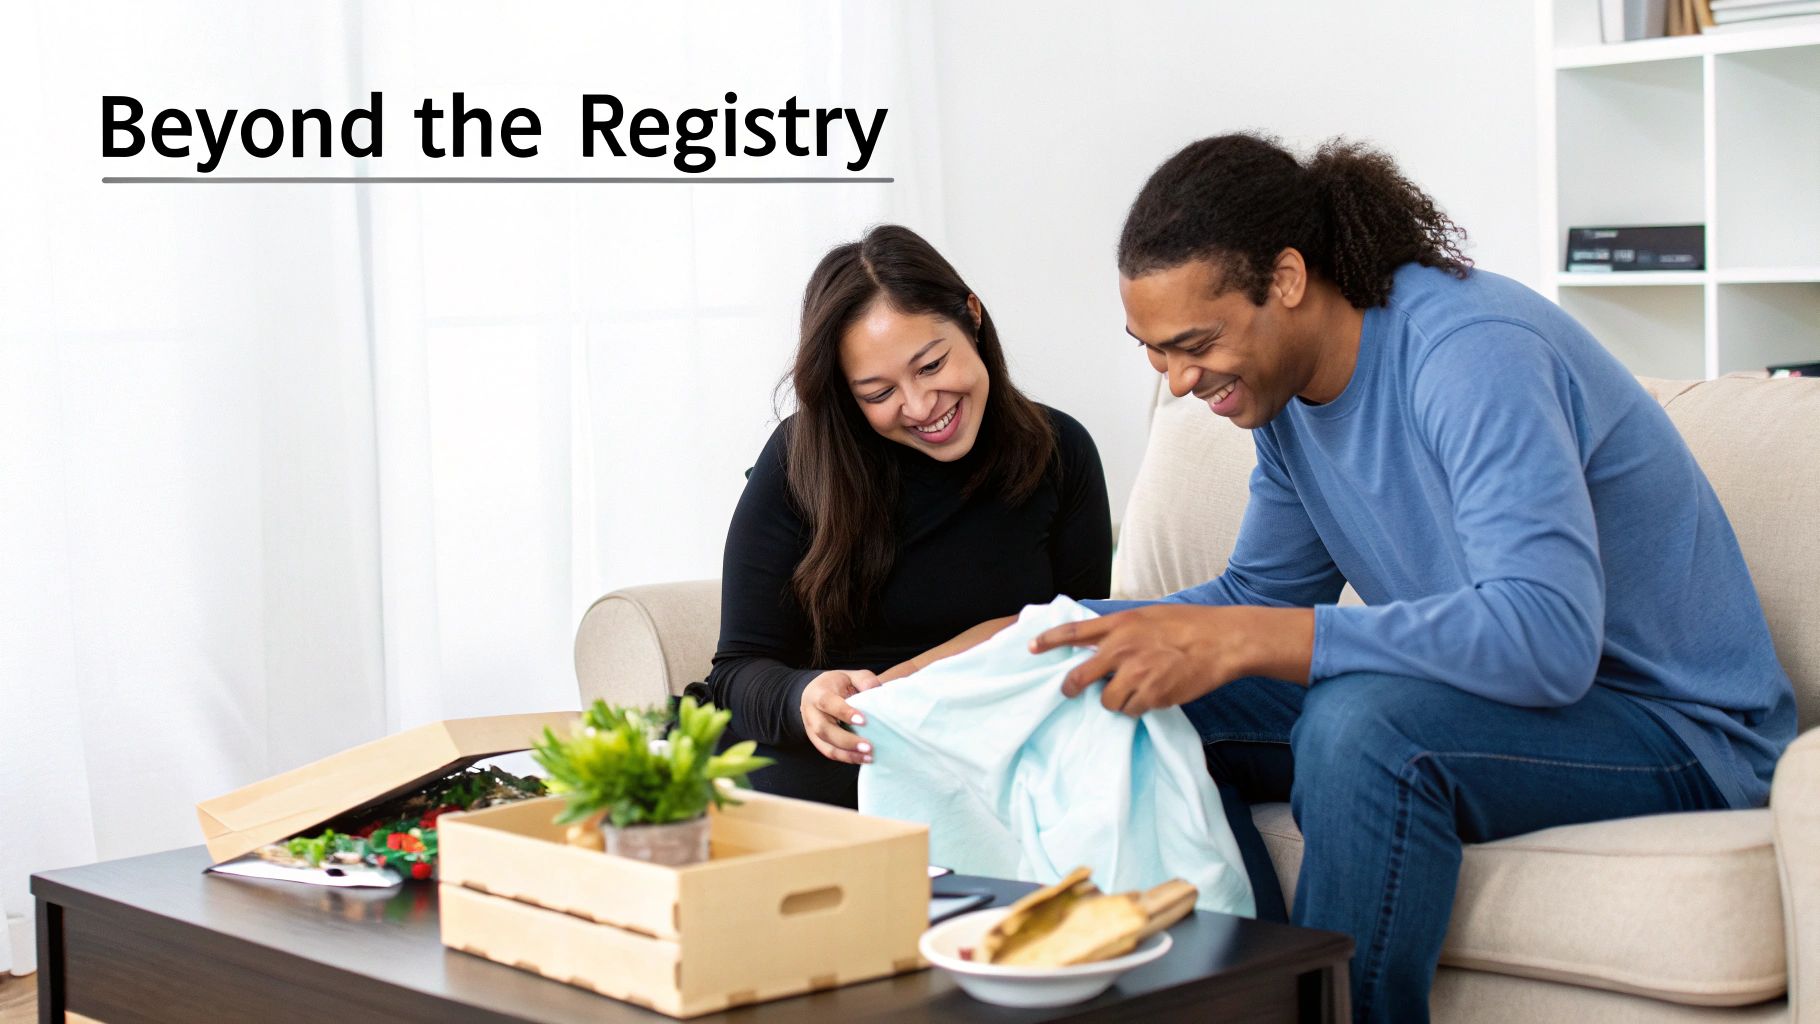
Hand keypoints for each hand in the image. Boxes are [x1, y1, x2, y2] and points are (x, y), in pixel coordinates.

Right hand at [800, 669, 882, 764]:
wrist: (815, 693)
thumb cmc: (836, 685)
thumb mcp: (849, 676)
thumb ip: (863, 680)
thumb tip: (875, 690)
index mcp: (818, 693)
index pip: (828, 703)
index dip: (844, 712)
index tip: (863, 720)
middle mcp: (811, 713)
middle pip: (825, 730)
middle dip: (847, 740)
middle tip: (869, 746)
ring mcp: (812, 730)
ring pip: (826, 746)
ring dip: (848, 754)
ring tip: (868, 757)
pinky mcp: (817, 742)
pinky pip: (829, 753)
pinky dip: (846, 758)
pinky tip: (862, 759)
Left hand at [1028, 605, 1313, 715]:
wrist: (1221, 641)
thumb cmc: (1188, 625)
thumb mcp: (1148, 616)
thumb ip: (1120, 630)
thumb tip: (1098, 643)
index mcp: (1120, 626)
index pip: (1073, 633)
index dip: (1048, 641)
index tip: (1030, 648)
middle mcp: (1122, 650)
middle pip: (1078, 678)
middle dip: (1071, 688)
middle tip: (1070, 691)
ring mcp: (1135, 675)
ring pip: (1107, 702)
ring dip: (1115, 701)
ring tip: (1134, 691)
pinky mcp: (1152, 696)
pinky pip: (1132, 711)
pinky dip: (1138, 708)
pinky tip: (1153, 696)